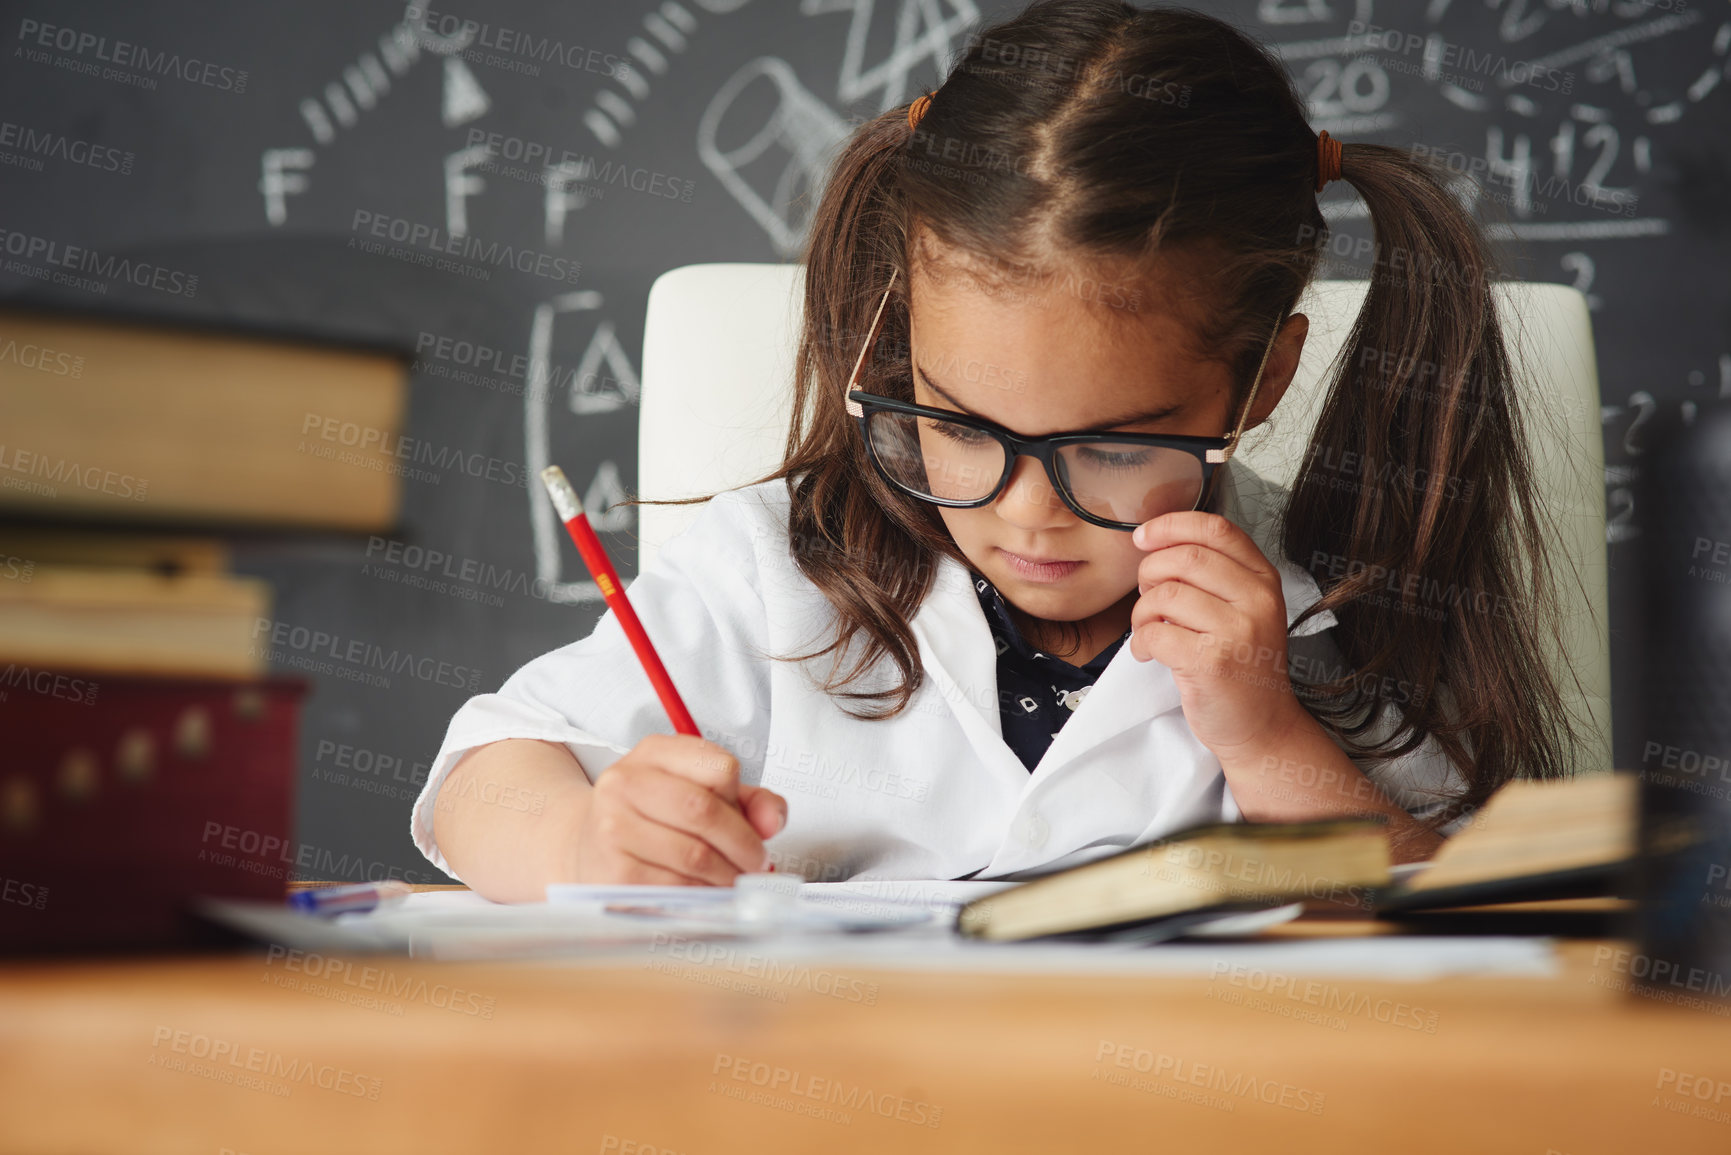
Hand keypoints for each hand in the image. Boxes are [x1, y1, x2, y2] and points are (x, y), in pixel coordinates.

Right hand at [570, 734, 786, 884]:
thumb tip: (772, 820)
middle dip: (744, 844)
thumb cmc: (654, 819)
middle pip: (705, 811)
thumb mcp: (700, 793)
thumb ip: (750, 800)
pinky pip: (677, 887)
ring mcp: (613, 826)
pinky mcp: (613, 871)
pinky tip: (705, 890)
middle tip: (756, 862)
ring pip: (695, 855)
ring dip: (728, 875)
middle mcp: (626, 782)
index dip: (743, 801)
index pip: (719, 767)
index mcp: (654, 752)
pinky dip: (704, 894)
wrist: (589, 848)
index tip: (753, 824)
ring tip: (733, 878)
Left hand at [1128, 511, 1305, 756]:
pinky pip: (1155, 633)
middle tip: (1146, 595)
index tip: (1144, 537)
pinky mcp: (1212, 662)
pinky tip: (1148, 652)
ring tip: (1147, 629)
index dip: (1171, 525)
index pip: (1216, 529)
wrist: (1260, 725)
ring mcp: (1237, 631)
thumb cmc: (1242, 665)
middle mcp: (1256, 600)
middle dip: (1149, 572)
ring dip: (1141, 612)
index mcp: (1263, 579)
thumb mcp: (1242, 610)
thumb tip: (1155, 543)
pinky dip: (1140, 641)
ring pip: (1165, 595)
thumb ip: (1212, 575)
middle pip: (1184, 558)